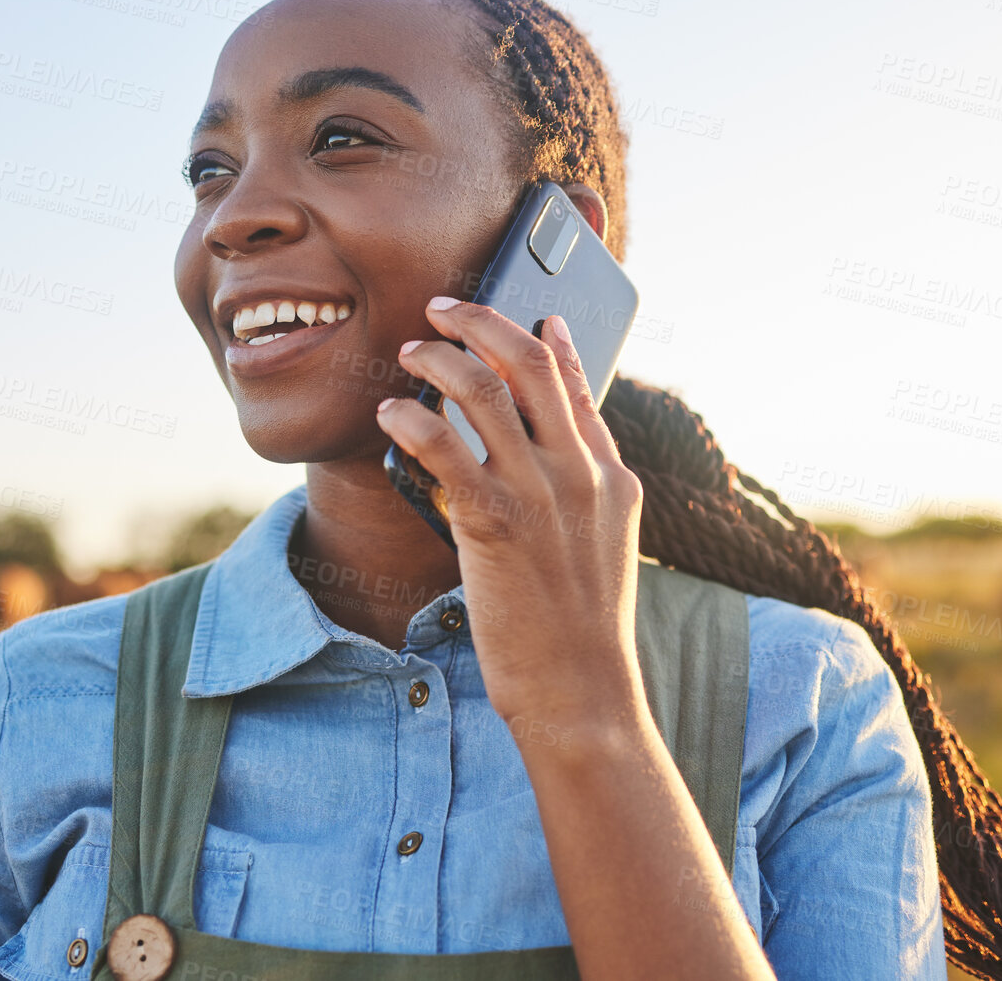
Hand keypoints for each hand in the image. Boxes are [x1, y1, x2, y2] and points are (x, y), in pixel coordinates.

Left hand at [375, 296, 645, 732]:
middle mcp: (580, 473)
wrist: (582, 693)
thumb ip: (582, 493)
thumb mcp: (602, 548)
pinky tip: (389, 415)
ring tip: (408, 354)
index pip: (580, 387)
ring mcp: (540, 494)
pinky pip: (442, 445)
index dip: (552, 342)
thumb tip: (550, 454)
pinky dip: (409, 417)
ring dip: (437, 359)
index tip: (530, 314)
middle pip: (529, 364)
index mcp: (611, 479)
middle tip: (443, 309)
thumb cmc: (582, 631)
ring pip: (481, 390)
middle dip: (482, 322)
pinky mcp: (494, 522)